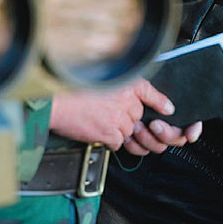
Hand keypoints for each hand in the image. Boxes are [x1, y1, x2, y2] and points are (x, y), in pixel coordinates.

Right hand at [49, 79, 203, 155]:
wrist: (55, 102)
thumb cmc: (70, 91)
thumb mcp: (98, 80)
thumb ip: (114, 89)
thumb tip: (121, 102)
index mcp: (124, 83)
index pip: (148, 91)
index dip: (160, 101)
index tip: (167, 109)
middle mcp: (126, 99)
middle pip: (137, 116)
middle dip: (128, 120)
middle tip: (110, 118)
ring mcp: (119, 117)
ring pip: (129, 131)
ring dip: (118, 132)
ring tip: (100, 124)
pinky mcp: (110, 132)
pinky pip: (118, 143)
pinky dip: (110, 141)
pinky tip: (97, 133)